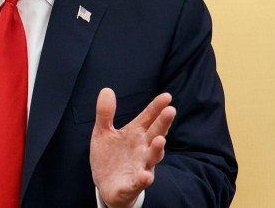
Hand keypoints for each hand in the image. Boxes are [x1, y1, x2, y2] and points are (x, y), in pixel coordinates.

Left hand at [90, 88, 175, 207]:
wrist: (106, 185)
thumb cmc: (109, 156)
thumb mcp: (103, 132)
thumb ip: (105, 113)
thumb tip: (106, 89)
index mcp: (135, 134)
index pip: (148, 118)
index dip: (156, 107)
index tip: (166, 96)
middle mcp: (142, 149)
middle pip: (155, 134)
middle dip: (163, 124)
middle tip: (171, 110)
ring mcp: (140, 166)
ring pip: (152, 158)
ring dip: (157, 150)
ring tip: (160, 140)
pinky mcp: (133, 184)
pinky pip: (139, 182)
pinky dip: (143, 179)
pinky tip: (144, 175)